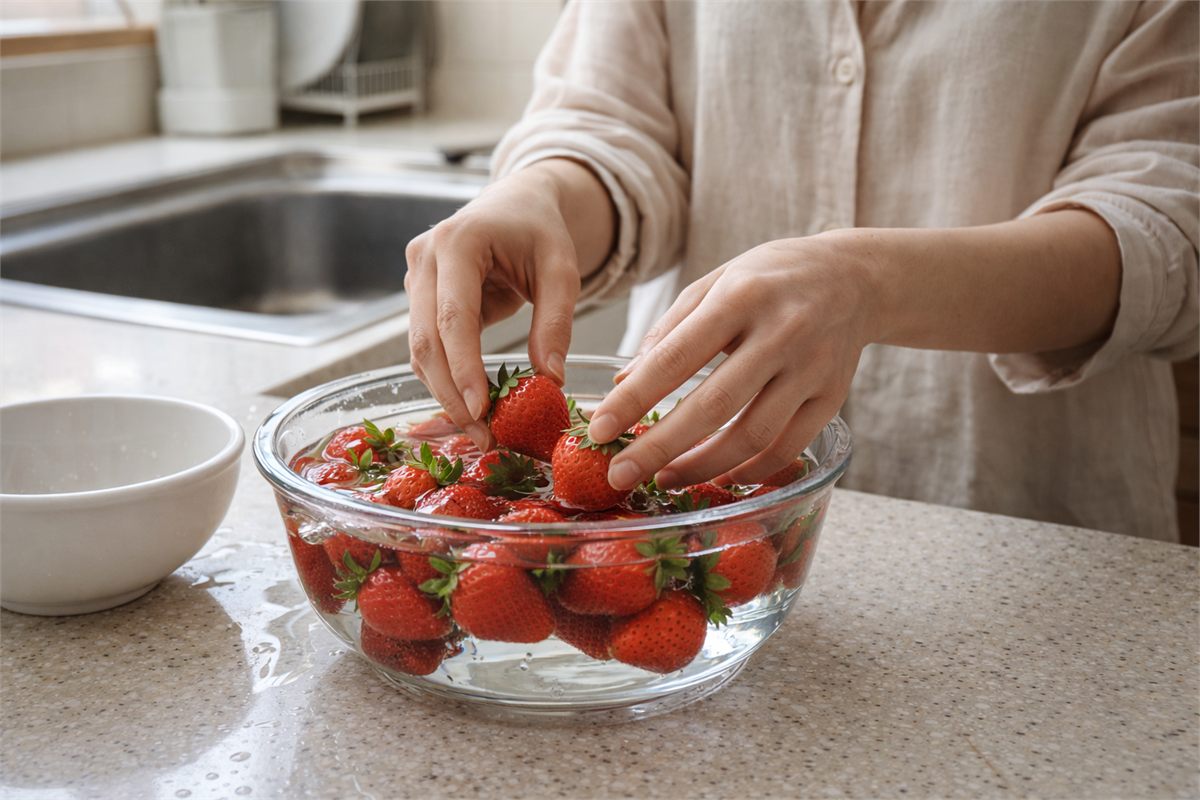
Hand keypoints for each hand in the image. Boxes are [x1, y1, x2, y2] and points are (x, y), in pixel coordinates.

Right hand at [404, 165, 582, 447]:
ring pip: (419, 350)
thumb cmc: (540, 231)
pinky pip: (427, 346)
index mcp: (457, 242)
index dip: (463, 368)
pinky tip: (471, 408)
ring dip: (446, 394)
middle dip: (452, 394)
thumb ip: (556, 322)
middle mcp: (423, 258)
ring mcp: (414, 278)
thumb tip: (549, 380)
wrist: (517, 204)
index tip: (480, 410)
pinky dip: (445, 379)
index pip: (453, 317)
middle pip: (426, 340)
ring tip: (482, 431)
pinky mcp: (417, 297)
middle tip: (483, 437)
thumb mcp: (561, 270)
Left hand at [586, 232, 878, 489]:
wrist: (855, 277)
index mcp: (741, 296)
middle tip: (621, 474)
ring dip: (702, 466)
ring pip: (752, 436)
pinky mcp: (832, 397)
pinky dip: (749, 470)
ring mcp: (811, 368)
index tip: (599, 429)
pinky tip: (718, 475)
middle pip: (714, 405)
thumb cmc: (770, 278)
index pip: (677, 357)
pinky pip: (787, 447)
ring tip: (665, 479)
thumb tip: (624, 384)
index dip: (635, 399)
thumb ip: (669, 330)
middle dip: (660, 447)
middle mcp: (781, 332)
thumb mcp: (716, 282)